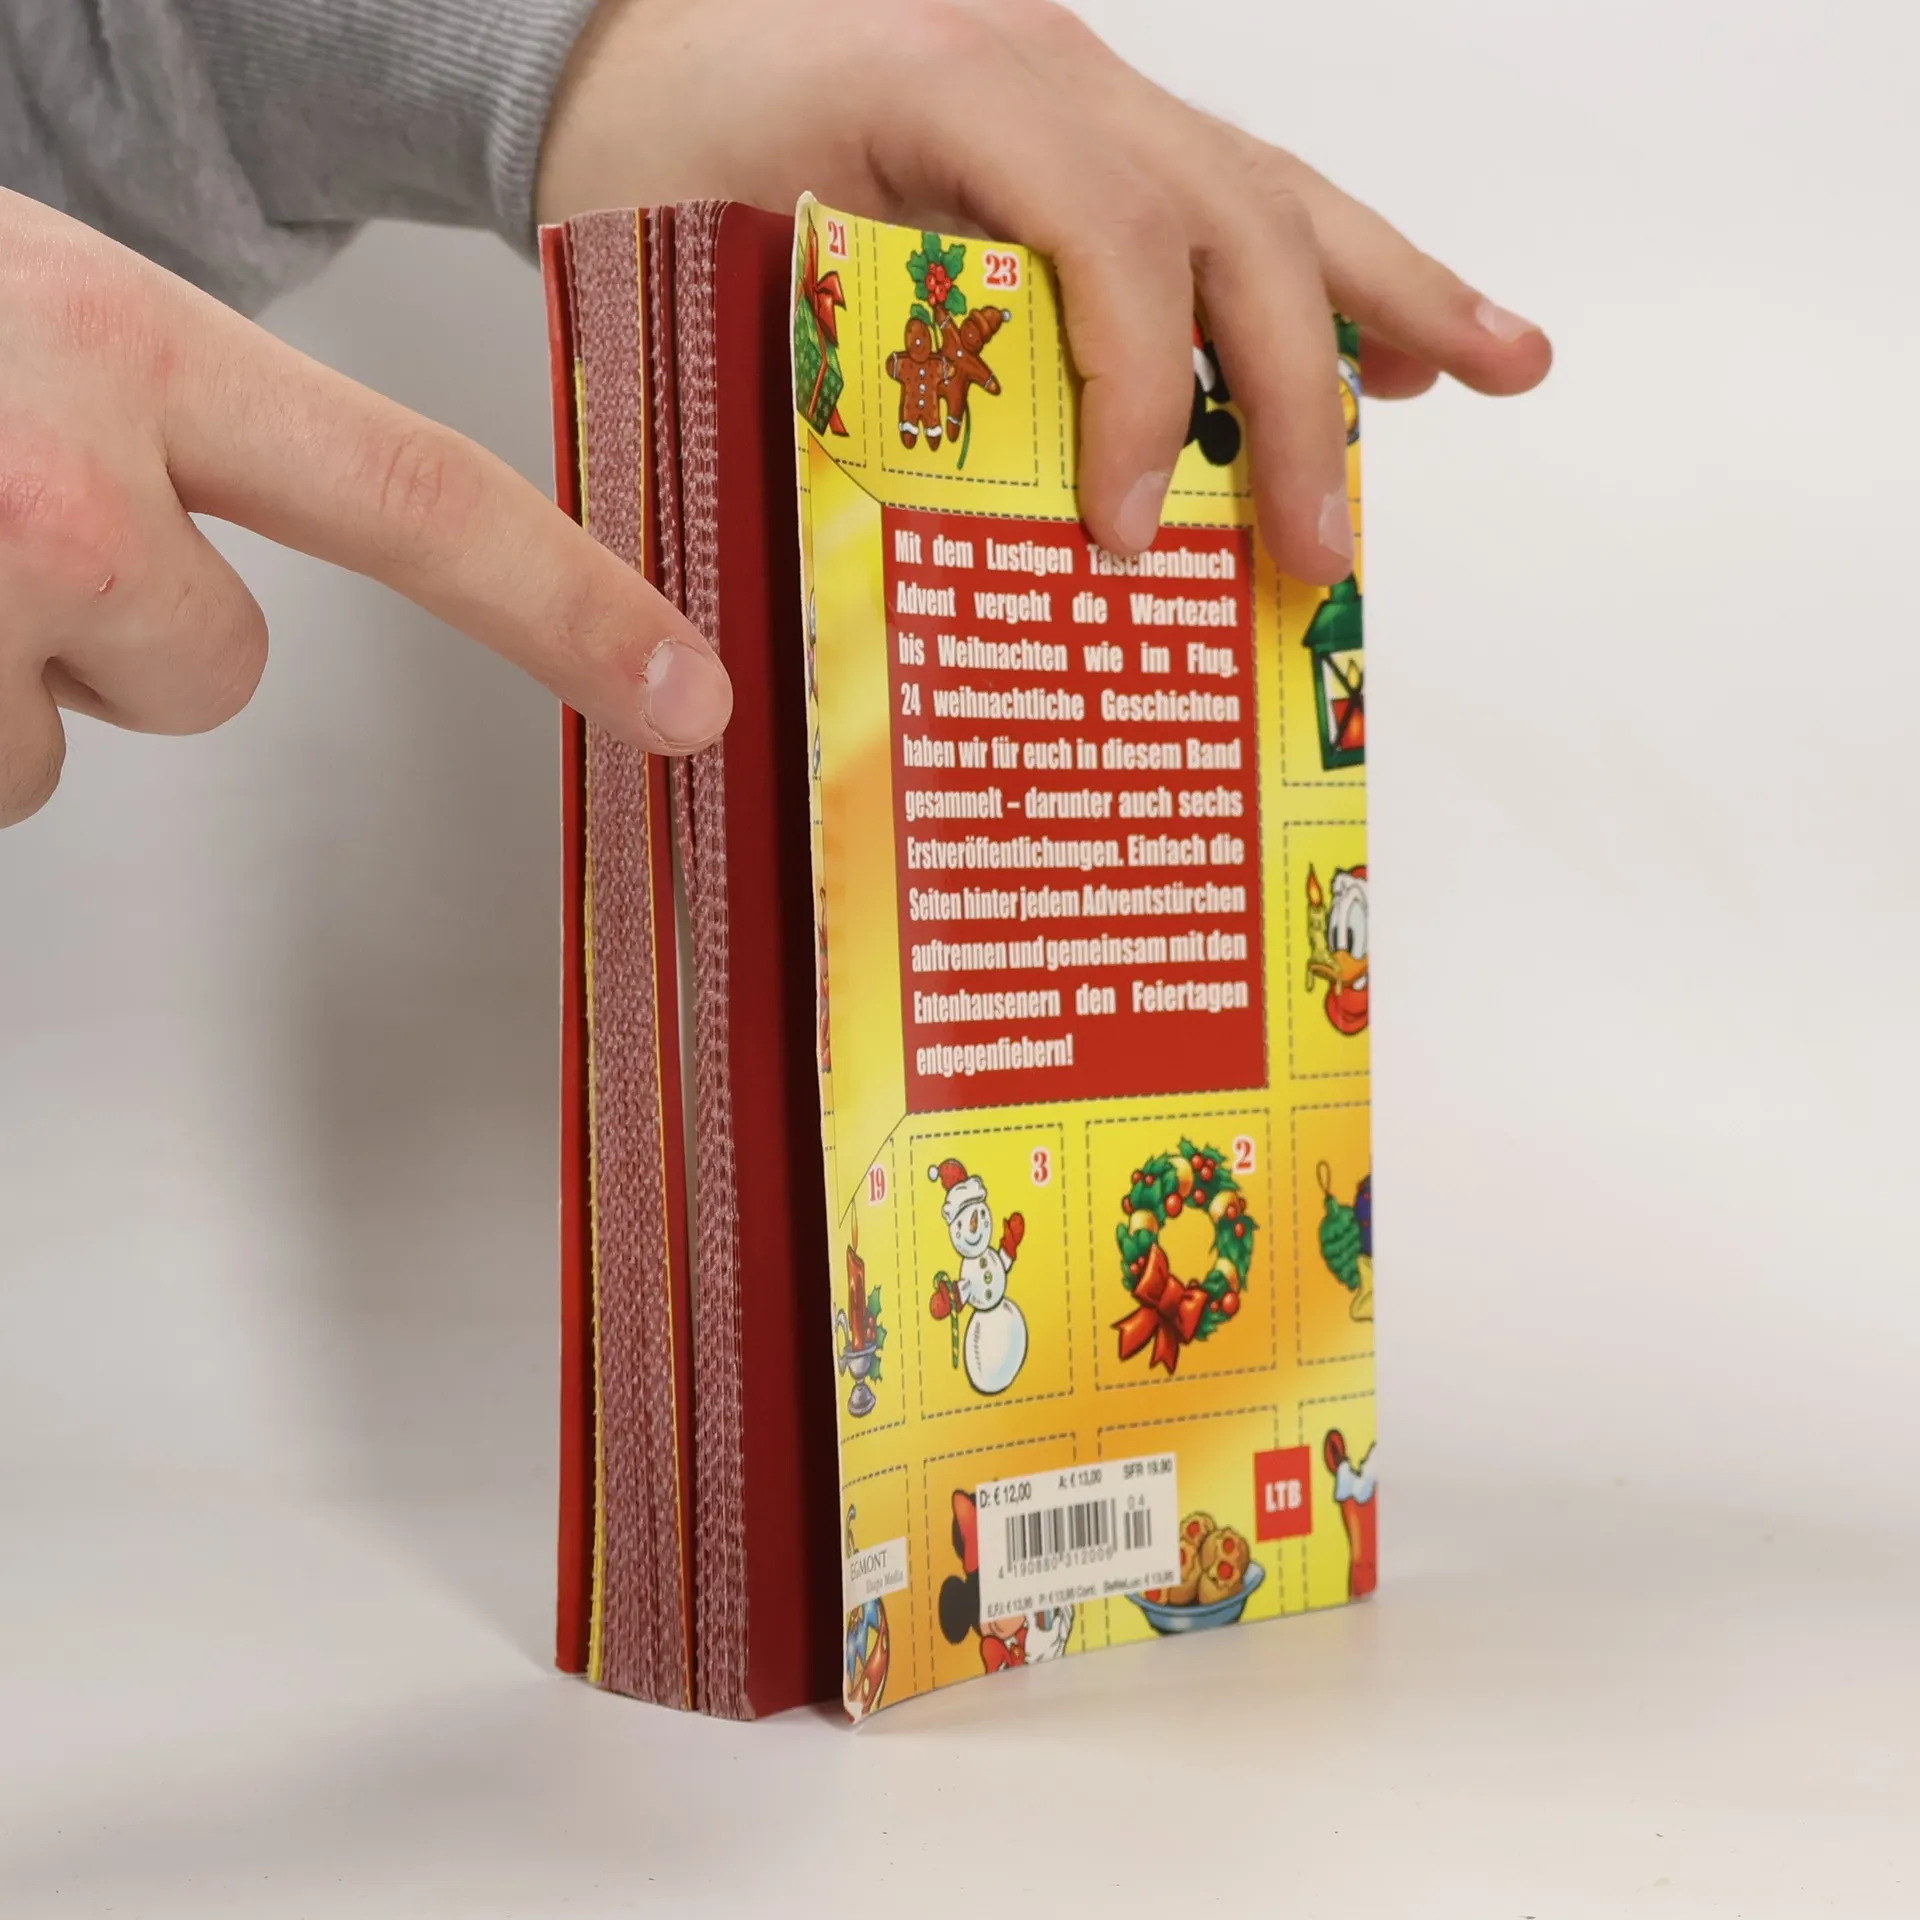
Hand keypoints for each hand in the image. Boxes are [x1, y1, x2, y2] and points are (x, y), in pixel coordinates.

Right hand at [0, 190, 731, 827]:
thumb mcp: (18, 296)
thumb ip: (155, 399)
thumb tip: (224, 512)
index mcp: (130, 345)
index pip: (414, 495)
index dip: (568, 605)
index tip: (684, 693)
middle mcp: (63, 478)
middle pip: (227, 673)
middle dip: (149, 650)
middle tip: (8, 545)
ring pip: (71, 733)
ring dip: (5, 668)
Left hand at [539, 0, 1550, 580]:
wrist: (622, 43)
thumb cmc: (639, 163)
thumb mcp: (686, 280)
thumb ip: (782, 402)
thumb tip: (840, 614)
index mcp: (941, 86)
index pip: (1102, 230)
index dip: (1141, 393)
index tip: (1128, 538)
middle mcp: (1043, 67)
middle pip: (1228, 214)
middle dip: (1294, 393)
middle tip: (1319, 553)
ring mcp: (1084, 85)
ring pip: (1268, 188)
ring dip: (1392, 293)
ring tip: (1503, 368)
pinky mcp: (1095, 128)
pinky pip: (1234, 194)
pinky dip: (1334, 271)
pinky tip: (1408, 339)